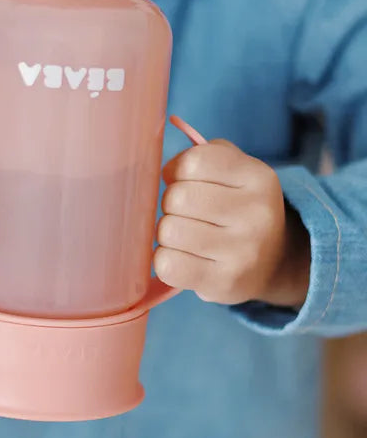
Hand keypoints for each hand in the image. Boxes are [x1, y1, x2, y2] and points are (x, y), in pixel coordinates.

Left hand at [153, 139, 309, 306]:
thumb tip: (167, 170)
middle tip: (185, 214)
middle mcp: (256, 213)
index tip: (183, 181)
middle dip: (170, 205)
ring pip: (168, 231)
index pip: (193, 162)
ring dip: (166, 234)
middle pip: (176, 197)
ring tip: (184, 237)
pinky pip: (167, 265)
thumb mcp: (237, 172)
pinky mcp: (224, 282)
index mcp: (259, 177)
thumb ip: (205, 155)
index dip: (176, 171)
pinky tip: (182, 258)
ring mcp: (243, 251)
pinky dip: (164, 260)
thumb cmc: (239, 208)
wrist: (273, 263)